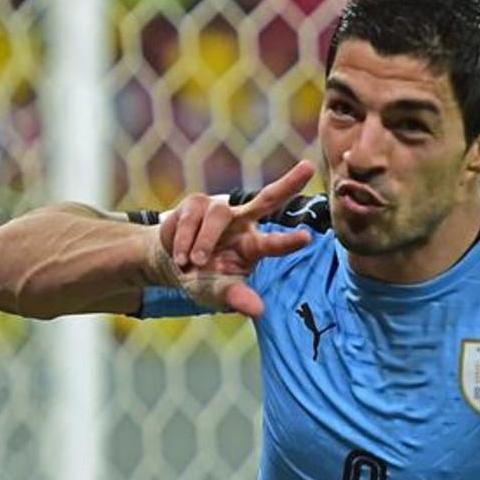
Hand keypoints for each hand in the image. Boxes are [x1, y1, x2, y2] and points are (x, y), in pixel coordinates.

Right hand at [152, 161, 315, 317]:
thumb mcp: (218, 293)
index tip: (308, 237)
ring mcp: (220, 209)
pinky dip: (184, 242)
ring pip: (218, 216)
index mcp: (253, 246)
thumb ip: (237, 298)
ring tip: (192, 263)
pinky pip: (192, 219)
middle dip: (288, 184)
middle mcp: (243, 223)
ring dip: (204, 243)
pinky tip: (181, 257)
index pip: (274, 243)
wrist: (171, 263)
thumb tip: (258, 311)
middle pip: (267, 198)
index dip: (289, 241)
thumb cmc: (203, 279)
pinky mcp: (196, 203)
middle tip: (308, 168)